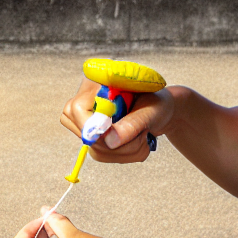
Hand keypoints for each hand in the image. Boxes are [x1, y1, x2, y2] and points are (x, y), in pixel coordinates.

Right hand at [60, 79, 180, 163]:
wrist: (160, 109)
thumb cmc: (156, 103)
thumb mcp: (150, 110)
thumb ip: (132, 123)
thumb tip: (109, 142)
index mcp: (97, 82)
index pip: (76, 109)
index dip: (94, 127)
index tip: (116, 137)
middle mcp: (85, 99)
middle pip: (85, 134)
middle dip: (119, 144)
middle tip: (143, 135)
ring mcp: (85, 119)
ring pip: (96, 149)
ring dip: (125, 150)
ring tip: (143, 136)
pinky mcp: (92, 135)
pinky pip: (102, 154)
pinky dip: (124, 154)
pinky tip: (136, 141)